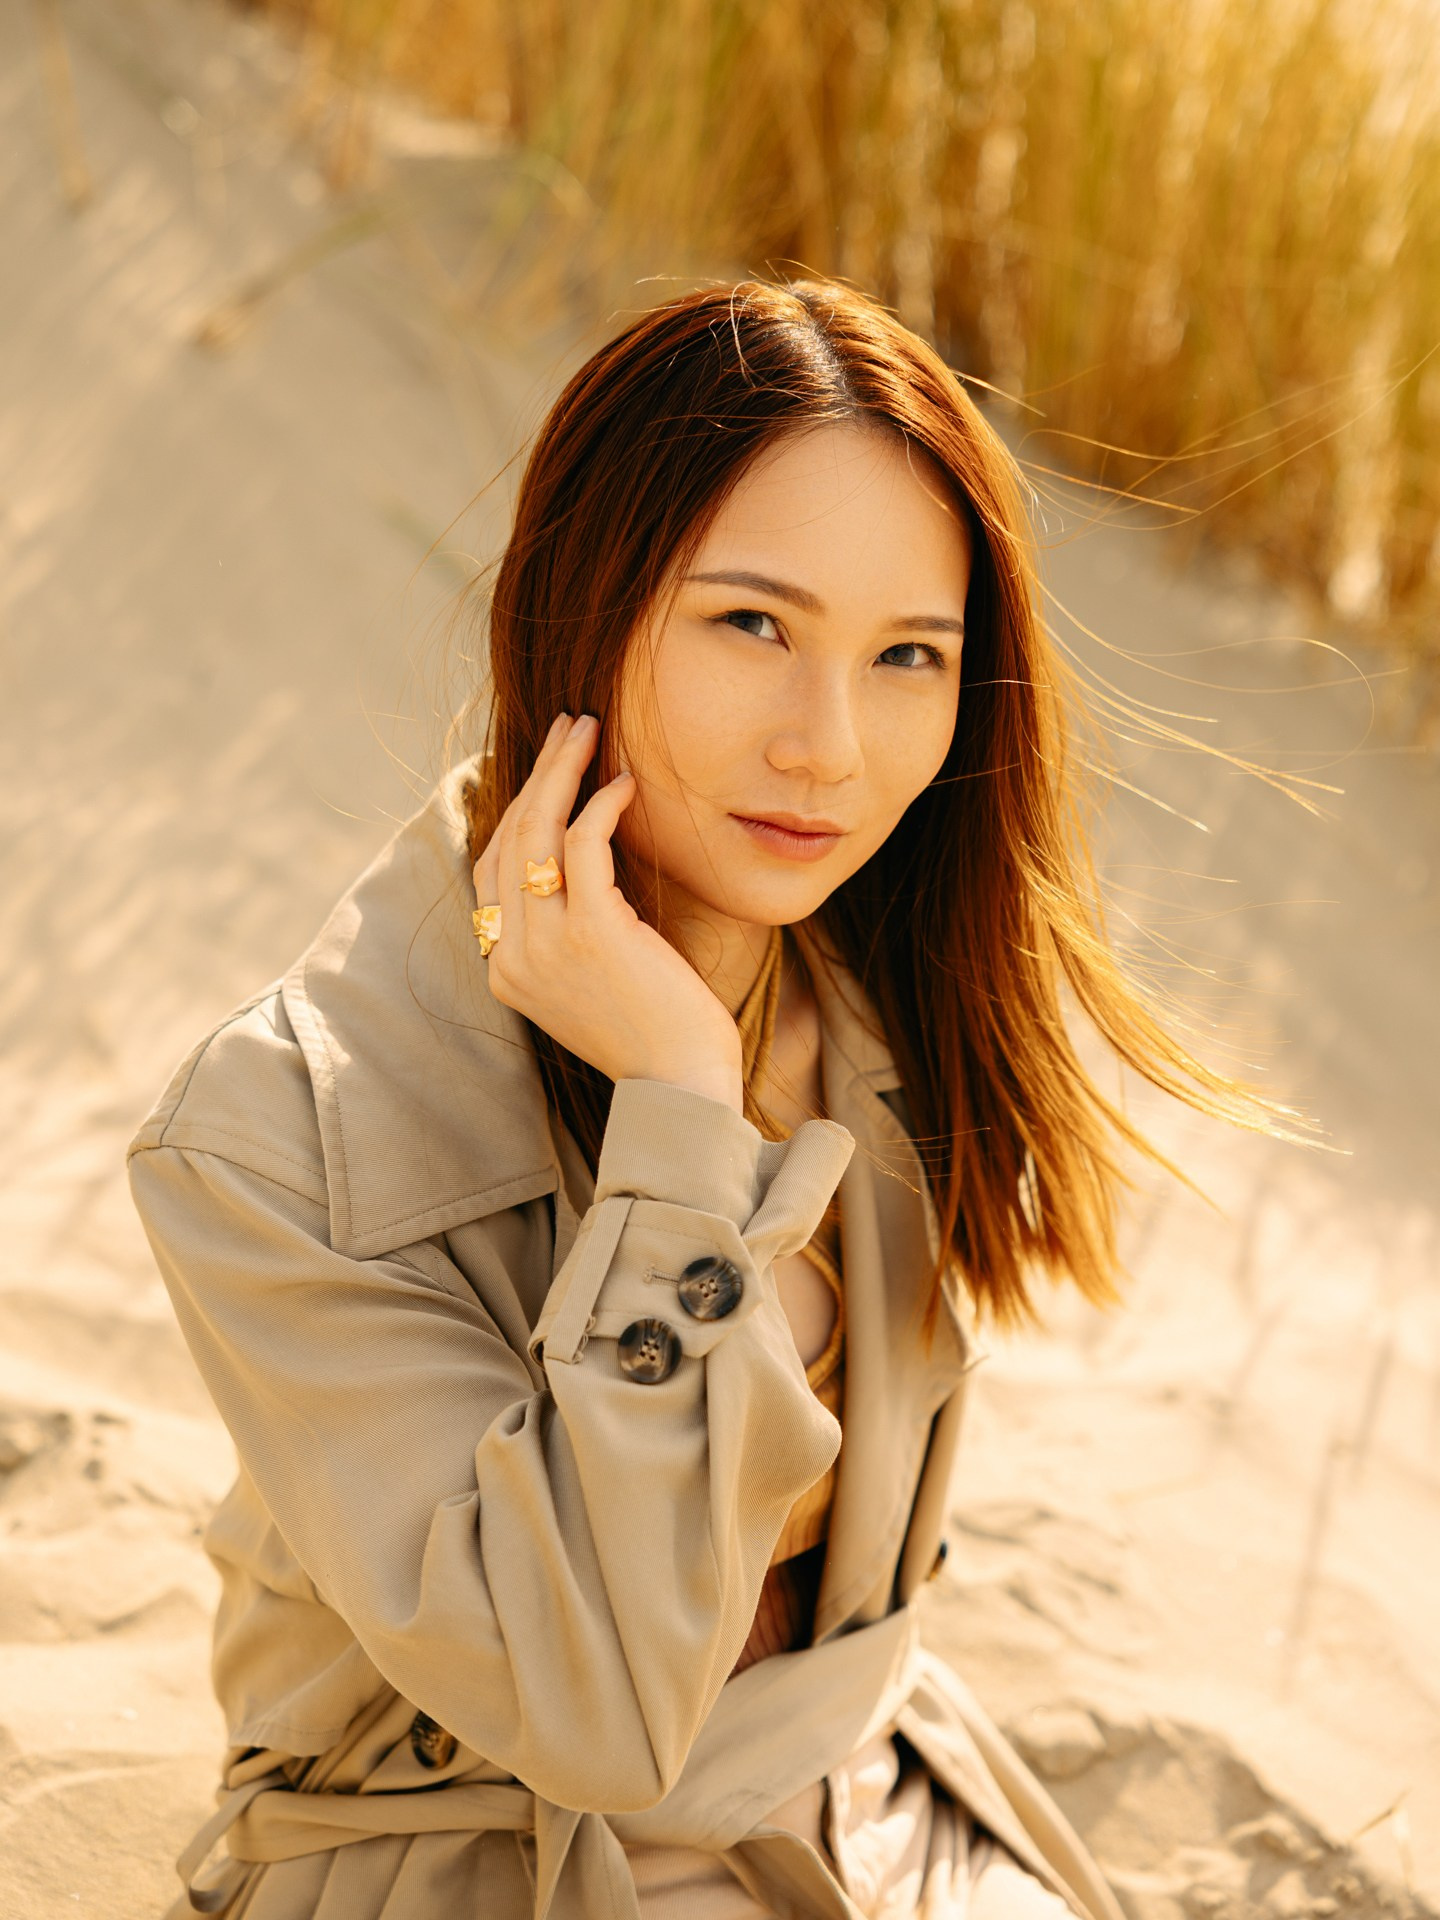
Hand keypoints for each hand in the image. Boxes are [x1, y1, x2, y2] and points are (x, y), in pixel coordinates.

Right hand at [472, 714, 743, 1110]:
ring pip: (535, 830)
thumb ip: (572, 929)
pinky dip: (601, 805)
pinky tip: (625, 784)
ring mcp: (545, 945)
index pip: (493, 870)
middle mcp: (511, 957)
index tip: (549, 770)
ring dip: (562, 771)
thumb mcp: (595, 978)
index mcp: (505, 970)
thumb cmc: (655, 1033)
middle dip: (536, 773)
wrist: (682, 1088)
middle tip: (568, 727)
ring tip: (590, 730)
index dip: (517, 809)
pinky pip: (581, 845)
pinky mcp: (591, 932)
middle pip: (507, 838)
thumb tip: (584, 857)